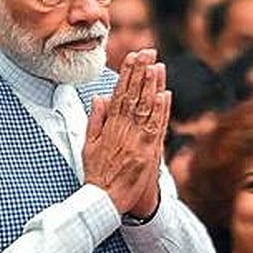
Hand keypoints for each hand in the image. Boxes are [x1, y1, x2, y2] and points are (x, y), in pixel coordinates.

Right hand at [84, 50, 170, 215]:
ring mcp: (137, 141)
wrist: (105, 201)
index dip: (127, 73)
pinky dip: (161, 110)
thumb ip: (95, 120)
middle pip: (134, 96)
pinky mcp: (148, 153)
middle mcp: (123, 130)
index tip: (132, 56)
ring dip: (152, 85)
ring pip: (146, 108)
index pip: (119, 94)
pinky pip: (156, 127)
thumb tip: (101, 97)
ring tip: (157, 65)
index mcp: (109, 127)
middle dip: (141, 72)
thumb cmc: (96, 173)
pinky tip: (165, 94)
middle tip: (148, 52)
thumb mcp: (88, 144)